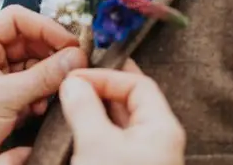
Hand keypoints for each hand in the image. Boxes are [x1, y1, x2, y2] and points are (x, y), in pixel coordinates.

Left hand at [0, 5, 87, 164]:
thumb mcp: (3, 98)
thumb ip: (42, 77)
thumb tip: (74, 58)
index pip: (16, 19)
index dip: (45, 27)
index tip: (69, 43)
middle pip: (29, 40)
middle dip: (51, 56)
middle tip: (72, 67)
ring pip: (33, 63)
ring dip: (47, 77)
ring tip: (54, 91)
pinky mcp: (4, 93)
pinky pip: (31, 83)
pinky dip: (40, 93)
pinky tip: (38, 108)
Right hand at [59, 60, 184, 164]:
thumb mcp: (96, 144)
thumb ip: (84, 108)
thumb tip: (73, 82)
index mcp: (162, 128)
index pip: (137, 83)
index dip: (106, 75)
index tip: (76, 76)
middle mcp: (157, 140)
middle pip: (129, 100)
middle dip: (99, 89)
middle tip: (73, 82)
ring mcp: (144, 156)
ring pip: (119, 121)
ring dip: (95, 110)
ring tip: (70, 103)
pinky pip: (113, 140)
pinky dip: (95, 129)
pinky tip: (76, 129)